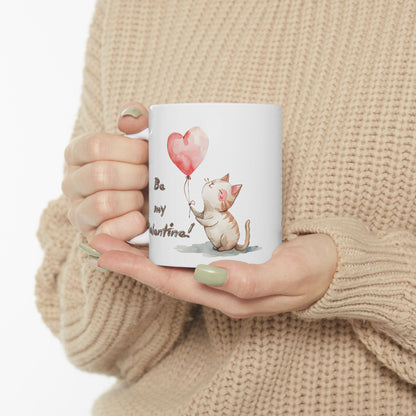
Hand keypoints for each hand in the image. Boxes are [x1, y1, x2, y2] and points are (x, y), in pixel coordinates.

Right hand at [62, 103, 148, 241]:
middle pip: (100, 175)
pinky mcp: (91, 237)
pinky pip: (108, 231)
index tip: (147, 153)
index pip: (95, 146)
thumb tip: (128, 120)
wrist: (151, 205)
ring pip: (103, 203)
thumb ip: (138, 121)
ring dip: (133, 200)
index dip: (129, 150)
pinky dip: (131, 224)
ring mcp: (77, 212)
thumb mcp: (143, 141)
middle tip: (149, 178)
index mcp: (77, 153)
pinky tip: (141, 218)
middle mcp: (71, 182)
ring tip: (142, 198)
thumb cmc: (145, 168)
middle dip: (136, 176)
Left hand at [88, 233, 336, 317]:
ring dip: (146, 248)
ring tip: (119, 230)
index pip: (171, 283)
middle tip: (99, 238)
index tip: (104, 253)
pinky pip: (193, 250)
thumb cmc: (314, 271)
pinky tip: (162, 225)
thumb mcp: (288, 275)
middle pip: (165, 273)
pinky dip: (171, 240)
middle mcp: (219, 285)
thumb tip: (206, 275)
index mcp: (227, 295)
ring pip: (175, 262)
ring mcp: (224, 271)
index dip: (136, 269)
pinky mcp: (232, 255)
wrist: (335, 265)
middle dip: (130, 258)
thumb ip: (250, 280)